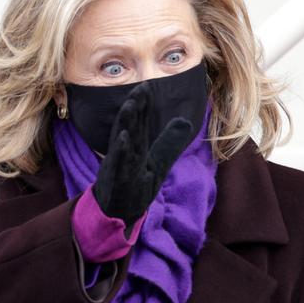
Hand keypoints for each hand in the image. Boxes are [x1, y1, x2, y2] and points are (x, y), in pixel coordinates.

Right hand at [91, 82, 196, 225]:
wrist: (118, 216)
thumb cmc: (134, 187)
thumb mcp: (158, 163)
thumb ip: (169, 142)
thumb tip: (185, 120)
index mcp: (135, 148)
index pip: (140, 124)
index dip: (143, 106)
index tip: (146, 86)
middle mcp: (126, 154)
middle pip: (131, 127)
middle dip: (135, 107)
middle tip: (140, 88)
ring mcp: (121, 167)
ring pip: (123, 142)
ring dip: (126, 123)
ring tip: (131, 105)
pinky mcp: (119, 182)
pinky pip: (119, 165)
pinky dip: (120, 152)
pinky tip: (123, 138)